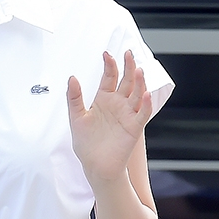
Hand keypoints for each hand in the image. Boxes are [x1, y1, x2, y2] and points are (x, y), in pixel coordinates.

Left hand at [67, 50, 151, 183]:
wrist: (94, 165)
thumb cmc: (86, 143)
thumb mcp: (76, 117)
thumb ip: (74, 98)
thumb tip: (72, 78)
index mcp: (103, 99)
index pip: (109, 77)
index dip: (109, 65)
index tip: (106, 54)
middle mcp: (118, 104)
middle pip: (127, 81)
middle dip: (128, 67)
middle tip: (128, 53)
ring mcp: (127, 114)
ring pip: (137, 94)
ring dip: (140, 82)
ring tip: (139, 71)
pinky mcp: (134, 127)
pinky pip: (143, 113)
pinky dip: (146, 104)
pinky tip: (146, 94)